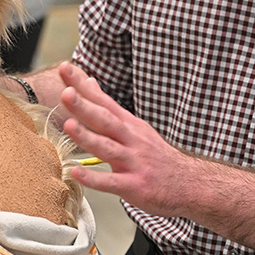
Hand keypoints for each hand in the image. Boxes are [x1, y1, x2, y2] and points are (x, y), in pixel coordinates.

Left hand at [58, 62, 197, 215]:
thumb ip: (110, 109)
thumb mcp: (136, 127)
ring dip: (87, 136)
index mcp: (129, 125)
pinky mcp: (134, 186)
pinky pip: (111, 182)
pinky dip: (93, 177)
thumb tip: (90, 84)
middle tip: (66, 92)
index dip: (84, 86)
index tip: (65, 68)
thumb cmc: (156, 156)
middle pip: (106, 120)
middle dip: (85, 106)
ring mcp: (133, 162)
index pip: (104, 101)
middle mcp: (131, 140)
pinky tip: (75, 172)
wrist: (189, 182)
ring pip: (107, 147)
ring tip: (68, 125)